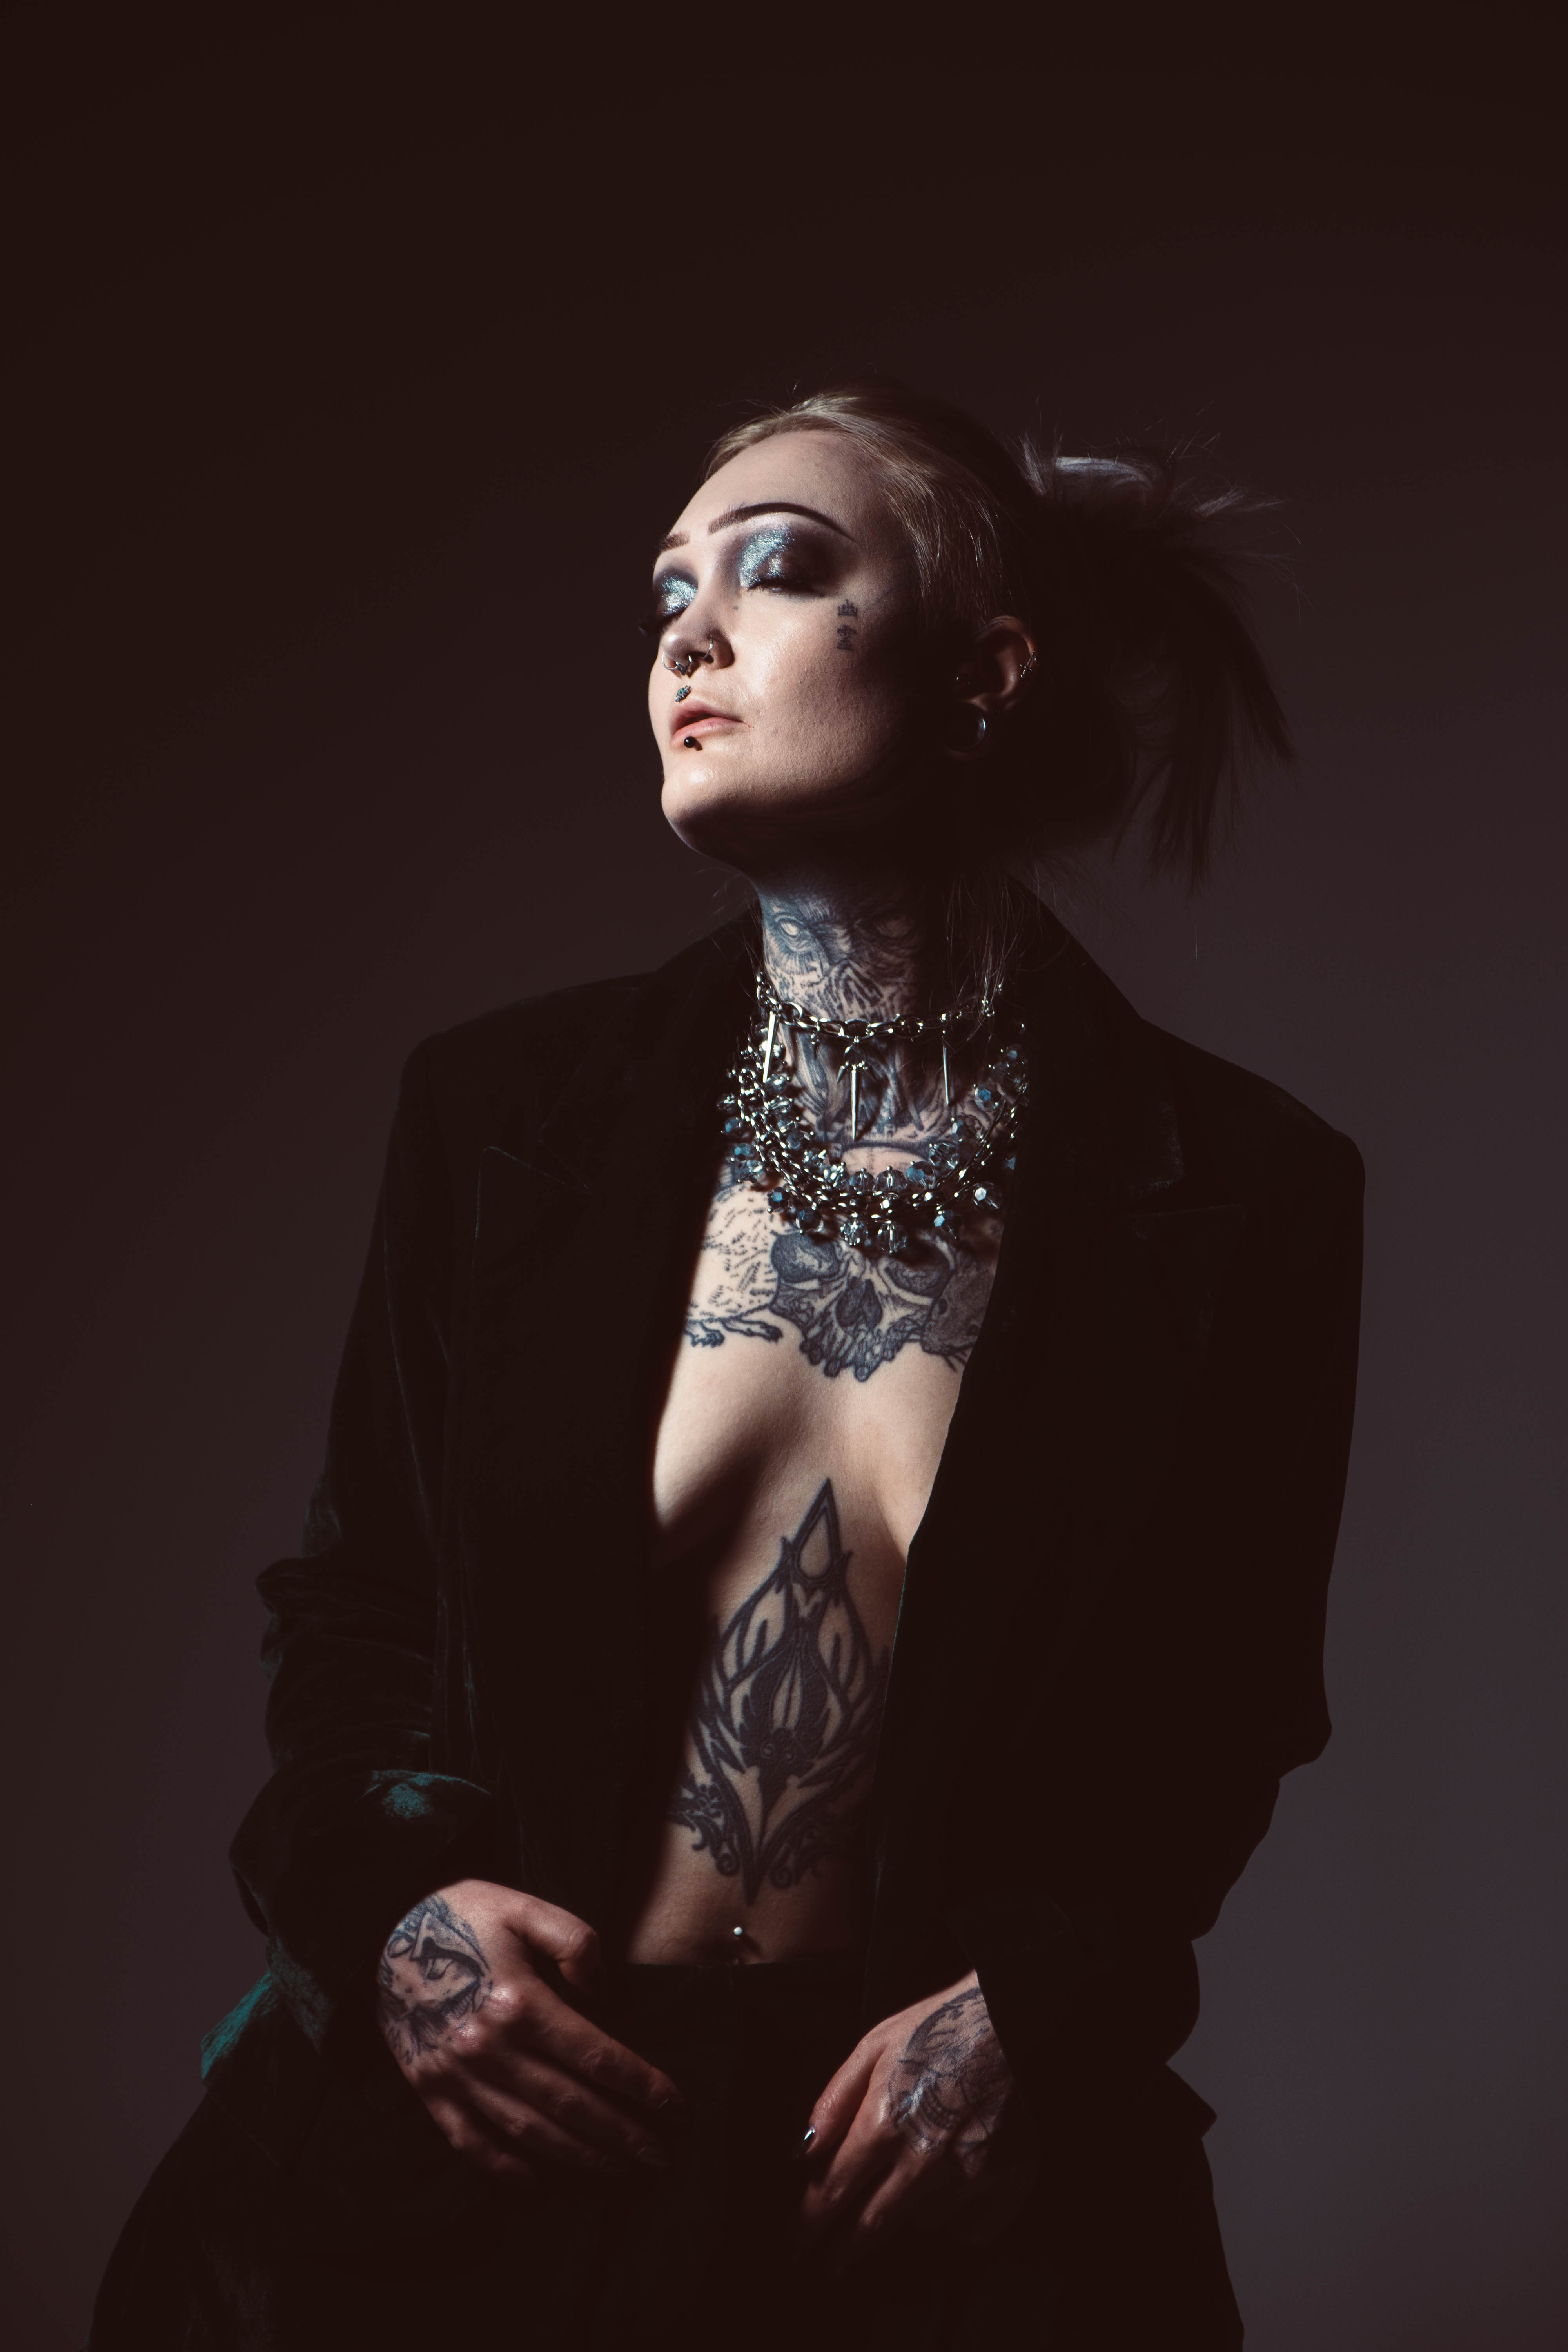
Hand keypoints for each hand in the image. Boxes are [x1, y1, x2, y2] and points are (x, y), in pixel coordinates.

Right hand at [376, 1878, 682, 2185]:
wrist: (382, 1929)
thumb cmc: (463, 1914)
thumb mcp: (525, 1907)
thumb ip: (575, 1942)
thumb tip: (605, 1993)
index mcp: (519, 2003)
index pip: (596, 2056)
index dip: (641, 2084)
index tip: (675, 2106)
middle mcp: (489, 2049)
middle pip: (570, 2103)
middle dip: (621, 2134)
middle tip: (659, 2155)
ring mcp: (457, 2076)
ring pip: (529, 2131)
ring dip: (579, 2157)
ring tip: (619, 2169)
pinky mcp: (430, 2090)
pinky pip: (472, 2143)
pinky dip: (507, 2169)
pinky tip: (541, 2180)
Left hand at [799, 1972, 1034, 2263]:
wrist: (1015, 2016)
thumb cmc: (941, 2025)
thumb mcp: (874, 2044)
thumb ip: (834, 2100)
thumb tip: (800, 2151)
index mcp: (886, 2120)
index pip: (834, 2191)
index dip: (808, 2225)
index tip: (794, 2246)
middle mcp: (926, 2157)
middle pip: (873, 2224)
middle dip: (843, 2250)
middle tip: (826, 2265)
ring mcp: (970, 2175)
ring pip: (923, 2222)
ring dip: (907, 2213)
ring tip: (912, 2180)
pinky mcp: (1009, 2182)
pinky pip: (969, 2226)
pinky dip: (956, 2216)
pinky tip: (954, 2187)